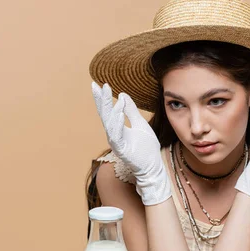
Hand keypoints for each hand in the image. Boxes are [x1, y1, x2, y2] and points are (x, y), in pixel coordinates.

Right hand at [92, 82, 170, 205]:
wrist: (153, 166)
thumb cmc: (146, 147)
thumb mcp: (140, 123)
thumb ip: (131, 110)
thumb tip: (122, 95)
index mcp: (118, 127)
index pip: (108, 110)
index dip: (104, 98)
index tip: (99, 84)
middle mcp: (115, 134)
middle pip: (105, 115)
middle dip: (101, 100)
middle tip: (96, 86)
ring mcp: (117, 142)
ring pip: (109, 124)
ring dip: (110, 110)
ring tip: (111, 96)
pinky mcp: (122, 150)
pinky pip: (116, 136)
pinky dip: (117, 124)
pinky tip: (118, 114)